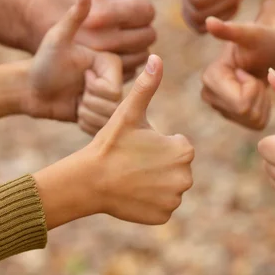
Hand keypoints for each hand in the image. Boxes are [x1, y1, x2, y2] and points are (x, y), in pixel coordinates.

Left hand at [25, 0, 122, 134]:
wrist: (31, 88)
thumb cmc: (43, 62)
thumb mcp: (57, 40)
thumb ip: (74, 17)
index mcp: (113, 62)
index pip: (116, 88)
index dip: (95, 88)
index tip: (81, 77)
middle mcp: (117, 79)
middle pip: (114, 105)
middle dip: (90, 102)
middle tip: (77, 88)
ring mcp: (111, 97)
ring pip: (108, 118)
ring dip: (86, 113)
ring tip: (76, 99)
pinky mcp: (104, 113)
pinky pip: (103, 127)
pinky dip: (86, 123)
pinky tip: (77, 111)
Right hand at [26, 0, 155, 79]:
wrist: (43, 31)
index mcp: (101, 15)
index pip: (146, 12)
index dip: (141, 7)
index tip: (126, 6)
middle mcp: (103, 42)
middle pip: (149, 34)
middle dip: (141, 25)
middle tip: (125, 21)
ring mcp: (104, 63)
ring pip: (146, 52)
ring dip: (139, 42)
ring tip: (121, 34)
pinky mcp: (106, 77)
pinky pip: (137, 67)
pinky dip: (132, 58)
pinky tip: (118, 49)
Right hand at [34, 55, 194, 228]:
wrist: (88, 181)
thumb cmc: (110, 143)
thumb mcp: (129, 113)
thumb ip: (147, 86)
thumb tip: (157, 57)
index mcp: (183, 150)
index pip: (178, 146)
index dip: (158, 145)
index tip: (139, 147)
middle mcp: (186, 176)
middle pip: (175, 168)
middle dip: (159, 164)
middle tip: (134, 162)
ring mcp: (174, 199)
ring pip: (169, 187)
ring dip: (155, 183)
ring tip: (132, 177)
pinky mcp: (163, 216)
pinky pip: (162, 206)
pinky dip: (150, 202)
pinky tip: (133, 194)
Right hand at [201, 17, 274, 128]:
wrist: (269, 49)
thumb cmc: (262, 38)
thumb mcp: (251, 34)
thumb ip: (231, 30)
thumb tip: (209, 21)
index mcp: (210, 77)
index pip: (242, 103)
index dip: (254, 87)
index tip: (248, 70)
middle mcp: (209, 95)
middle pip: (246, 113)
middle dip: (258, 94)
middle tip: (255, 75)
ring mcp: (220, 107)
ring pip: (252, 120)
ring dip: (262, 100)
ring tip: (256, 81)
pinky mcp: (233, 116)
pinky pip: (257, 125)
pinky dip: (264, 109)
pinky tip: (258, 92)